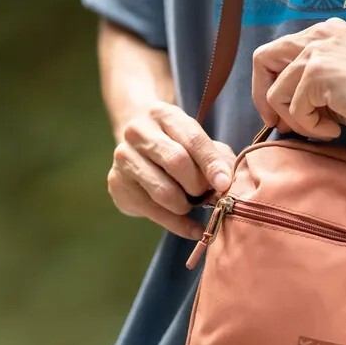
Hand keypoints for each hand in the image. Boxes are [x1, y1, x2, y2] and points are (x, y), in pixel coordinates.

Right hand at [107, 102, 236, 239]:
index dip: (211, 163)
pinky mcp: (117, 184)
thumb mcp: (198, 143)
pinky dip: (178, 224)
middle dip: (198, 184)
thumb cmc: (177, 145)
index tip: (225, 185)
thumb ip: (217, 159)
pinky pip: (153, 211)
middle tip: (207, 194)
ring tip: (192, 204)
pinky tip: (192, 229)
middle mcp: (139, 132)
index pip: (192, 139)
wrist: (136, 145)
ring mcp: (124, 157)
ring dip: (186, 205)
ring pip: (163, 190)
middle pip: (176, 162)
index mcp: (164, 115)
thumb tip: (228, 184)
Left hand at [251, 18, 345, 139]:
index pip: (275, 53)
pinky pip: (294, 110)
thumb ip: (309, 83)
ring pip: (276, 93)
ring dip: (296, 120)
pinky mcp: (319, 73)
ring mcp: (316, 52)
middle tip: (282, 125)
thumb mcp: (340, 80)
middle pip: (262, 60)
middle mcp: (316, 35)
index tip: (281, 113)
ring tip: (325, 128)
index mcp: (323, 33)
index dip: (269, 85)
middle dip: (264, 98)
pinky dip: (311, 127)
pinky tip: (335, 129)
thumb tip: (278, 112)